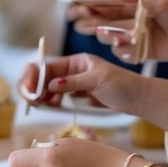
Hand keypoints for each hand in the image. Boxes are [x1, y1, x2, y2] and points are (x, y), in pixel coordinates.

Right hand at [21, 52, 142, 111]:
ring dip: (40, 95)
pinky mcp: (77, 95)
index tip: (29, 91)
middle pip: (43, 76)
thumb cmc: (122, 84)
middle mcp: (71, 70)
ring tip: (39, 104)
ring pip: (48, 87)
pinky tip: (50, 105)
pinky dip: (50, 100)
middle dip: (33, 86)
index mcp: (76, 61)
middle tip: (30, 101)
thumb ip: (73, 82)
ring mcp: (73, 82)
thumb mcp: (97, 80)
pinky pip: (57, 96)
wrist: (138, 98)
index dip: (34, 76)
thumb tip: (49, 85)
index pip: (47, 65)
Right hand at [87, 0, 167, 64]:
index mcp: (135, 4)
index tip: (80, 4)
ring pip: (112, 37)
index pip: (110, 3)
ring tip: (111, 35)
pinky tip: (125, 46)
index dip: (95, 4)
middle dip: (95, 21)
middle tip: (87, 22)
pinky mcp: (141, 51)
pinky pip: (124, 52)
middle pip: (106, 20)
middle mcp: (132, 19)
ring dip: (109, 36)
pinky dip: (123, 50)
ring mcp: (135, 36)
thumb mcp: (163, 1)